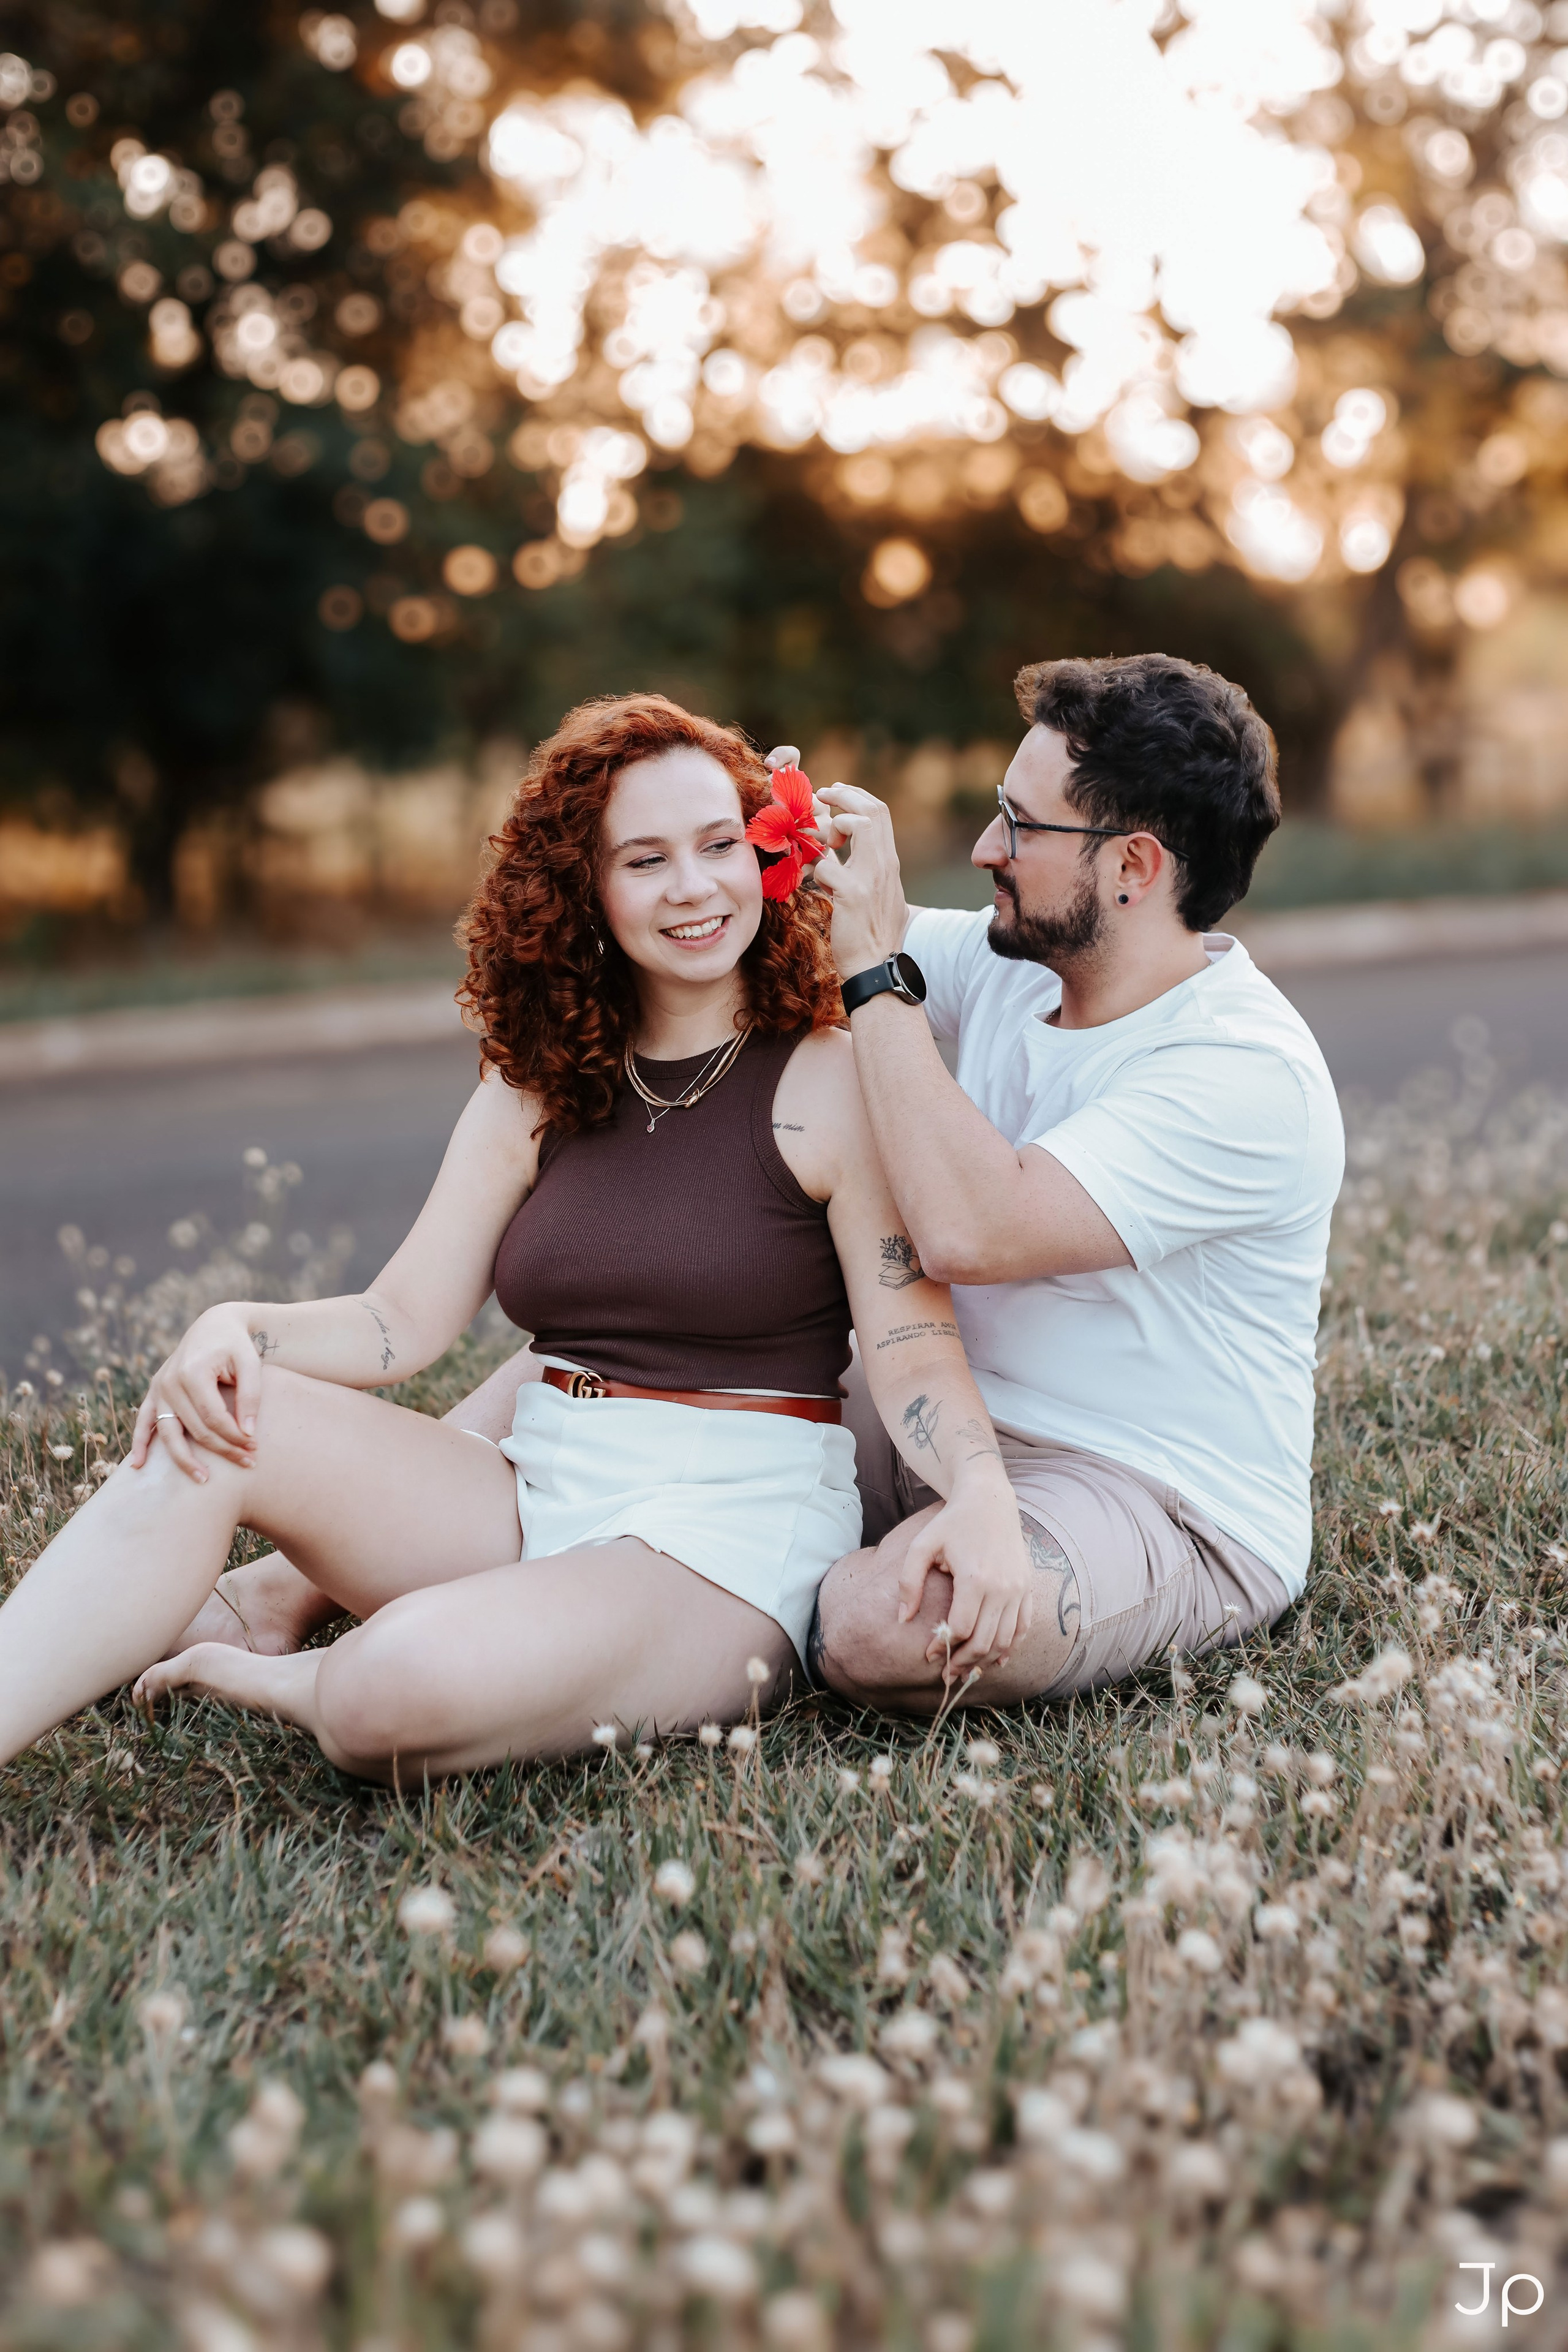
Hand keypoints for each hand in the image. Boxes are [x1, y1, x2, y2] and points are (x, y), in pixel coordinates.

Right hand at [129, 1304, 263, 1481]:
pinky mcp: (153, 1393)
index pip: (214, 1418)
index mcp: (192, 1372)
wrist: (213, 1326)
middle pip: (196, 1430)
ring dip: (185, 1460)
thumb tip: (247, 1433)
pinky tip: (138, 1466)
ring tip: (204, 1481)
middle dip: (223, 1450)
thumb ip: (250, 1396)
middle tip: (248, 1463)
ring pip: (169, 1434)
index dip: (235, 1437)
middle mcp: (169, 1382)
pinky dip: (139, 1444)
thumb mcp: (250, 1363)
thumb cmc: (236, 1346)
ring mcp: (158, 1389)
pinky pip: (143, 1422)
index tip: (255, 1449)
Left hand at [807, 785, 908, 979]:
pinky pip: (825, 866)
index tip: (835, 794)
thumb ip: (858, 871)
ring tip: (821, 846)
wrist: (875, 965)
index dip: (855, 796)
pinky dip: (815, 872)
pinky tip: (819, 889)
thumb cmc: (869, 932)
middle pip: (871, 810)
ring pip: (855, 825)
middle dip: (843, 796)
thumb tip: (830, 857)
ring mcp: (870, 877)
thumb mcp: (871, 893)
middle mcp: (884, 864)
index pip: (879, 812)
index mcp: (888, 862)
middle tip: (822, 796)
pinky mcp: (852, 894)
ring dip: (831, 828)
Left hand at [897, 1470, 1034, 1680]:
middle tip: (946, 1674)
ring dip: (985, 1660)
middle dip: (963, 1662)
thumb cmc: (951, 1523)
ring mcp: (1019, 1588)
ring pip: (1006, 1640)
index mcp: (975, 1578)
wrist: (989, 1500)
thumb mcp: (922, 1545)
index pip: (960, 1628)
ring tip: (966, 1669)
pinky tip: (996, 1659)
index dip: (943, 1646)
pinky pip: (1023, 1627)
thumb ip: (909, 1583)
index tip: (929, 1655)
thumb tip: (902, 1620)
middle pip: (984, 1641)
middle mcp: (1002, 1587)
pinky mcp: (1028, 1587)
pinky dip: (1011, 1647)